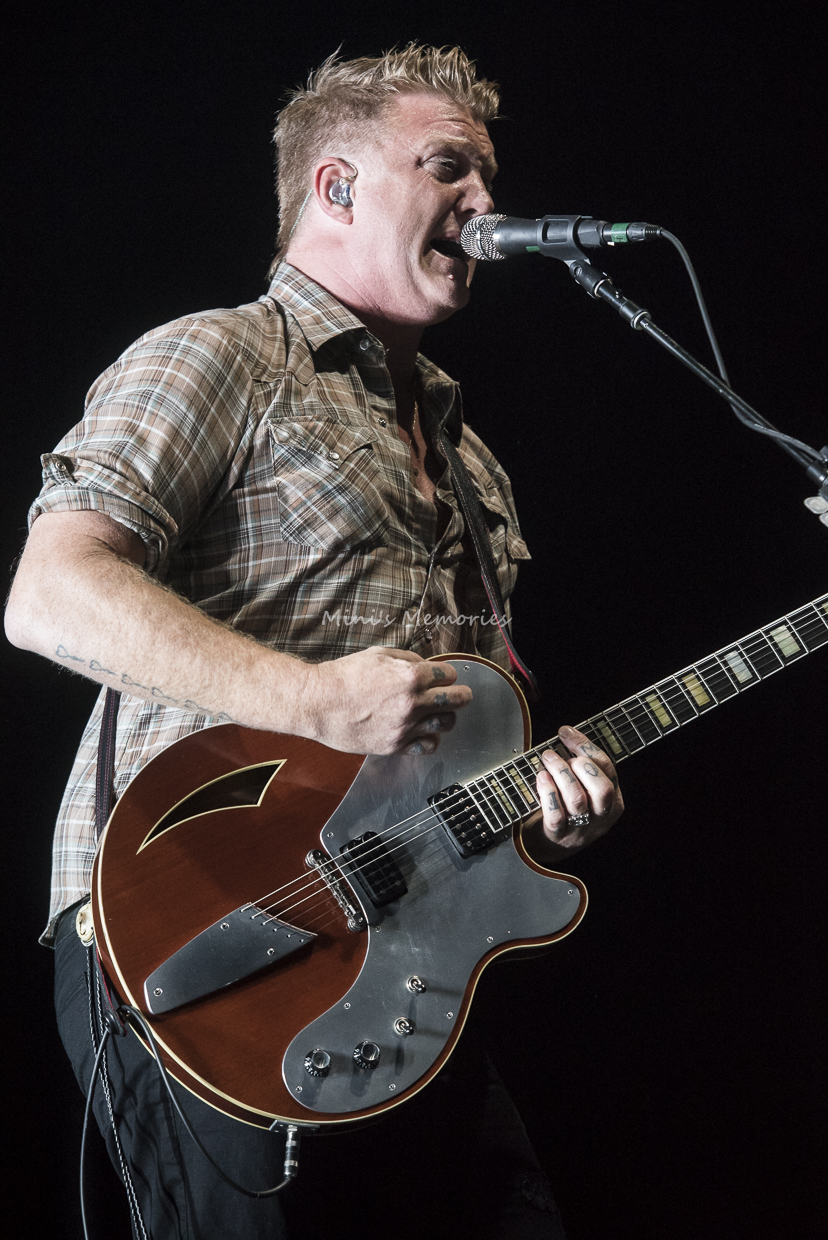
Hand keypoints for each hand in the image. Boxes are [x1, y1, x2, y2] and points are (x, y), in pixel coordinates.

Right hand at [303, 646, 472, 755]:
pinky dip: (431, 739)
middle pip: (456, 700)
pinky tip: (425, 732)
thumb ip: (407, 660)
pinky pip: (427, 746)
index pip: (448, 675)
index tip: (445, 676)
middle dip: (461, 695)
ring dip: (446, 716)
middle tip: (461, 695)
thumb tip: (425, 666)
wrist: (318, 703)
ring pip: (446, 724)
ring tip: (440, 713)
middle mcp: (412, 702)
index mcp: (410, 676)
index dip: (447, 674)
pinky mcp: (395, 745)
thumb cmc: (343, 677)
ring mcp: (405, 726)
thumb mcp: (378, 655)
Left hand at [535, 724, 623, 851]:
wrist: (548, 846)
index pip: (608, 768)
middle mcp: (601, 817)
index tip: (565, 731)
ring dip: (560, 773)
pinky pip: (556, 816)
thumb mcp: (585, 790)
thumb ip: (583, 768)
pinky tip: (541, 778)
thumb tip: (568, 733)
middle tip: (555, 753)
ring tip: (546, 759)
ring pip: (577, 799)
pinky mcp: (559, 837)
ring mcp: (581, 829)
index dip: (585, 746)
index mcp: (613, 801)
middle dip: (580, 764)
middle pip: (601, 789)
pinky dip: (548, 793)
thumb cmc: (566, 808)